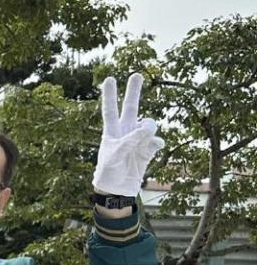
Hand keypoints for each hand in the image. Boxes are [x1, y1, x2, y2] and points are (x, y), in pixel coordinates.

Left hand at [94, 73, 164, 196]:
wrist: (117, 190)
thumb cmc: (109, 172)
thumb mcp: (115, 155)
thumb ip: (131, 140)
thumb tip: (148, 127)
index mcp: (112, 132)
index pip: (110, 110)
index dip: (109, 95)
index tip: (109, 78)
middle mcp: (125, 132)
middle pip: (130, 108)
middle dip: (133, 92)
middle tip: (137, 74)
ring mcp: (137, 140)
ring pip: (148, 124)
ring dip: (149, 128)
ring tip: (144, 138)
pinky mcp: (147, 151)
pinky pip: (156, 141)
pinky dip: (156, 142)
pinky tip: (154, 147)